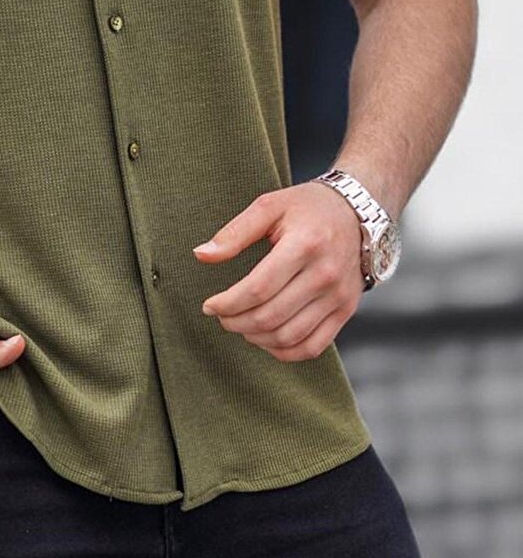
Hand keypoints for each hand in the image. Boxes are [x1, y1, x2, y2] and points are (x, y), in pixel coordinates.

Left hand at [193, 182, 364, 361]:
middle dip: (236, 322)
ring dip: (256, 338)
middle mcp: (324, 274)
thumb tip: (201, 255)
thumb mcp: (269, 206)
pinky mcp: (346, 310)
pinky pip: (313, 346)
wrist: (357, 213)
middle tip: (221, 316)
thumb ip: (234, 232)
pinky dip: (284, 351)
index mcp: (304, 244)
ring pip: (289, 336)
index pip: (258, 288)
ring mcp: (338, 296)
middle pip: (271, 315)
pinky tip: (266, 338)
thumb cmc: (307, 207)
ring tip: (240, 325)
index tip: (209, 305)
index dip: (228, 303)